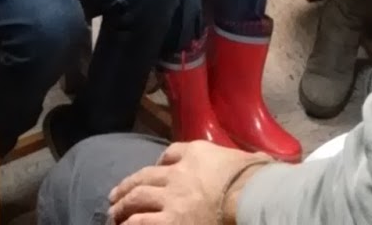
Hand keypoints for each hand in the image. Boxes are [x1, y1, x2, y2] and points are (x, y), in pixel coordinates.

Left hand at [109, 142, 269, 224]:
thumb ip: (234, 158)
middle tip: (114, 197)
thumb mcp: (240, 157)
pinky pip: (140, 223)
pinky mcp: (169, 222)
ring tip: (114, 215)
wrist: (250, 196)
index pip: (171, 154)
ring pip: (136, 199)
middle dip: (127, 187)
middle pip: (144, 177)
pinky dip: (130, 224)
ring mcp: (171, 198)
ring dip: (122, 208)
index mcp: (195, 154)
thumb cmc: (252, 178)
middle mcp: (177, 173)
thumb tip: (257, 158)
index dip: (158, 164)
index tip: (152, 171)